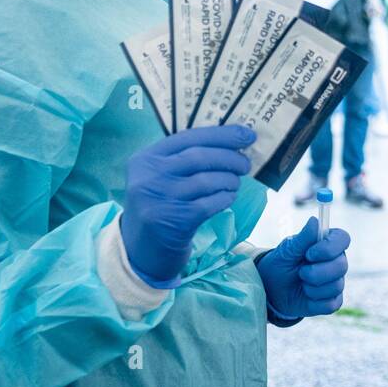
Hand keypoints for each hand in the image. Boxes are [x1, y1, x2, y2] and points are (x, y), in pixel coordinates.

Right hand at [120, 125, 253, 286]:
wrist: (140, 251)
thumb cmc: (159, 207)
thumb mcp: (159, 178)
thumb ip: (183, 159)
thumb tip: (231, 143)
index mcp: (145, 158)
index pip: (189, 136)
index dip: (222, 134)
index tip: (247, 134)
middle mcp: (150, 176)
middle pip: (200, 156)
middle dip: (230, 157)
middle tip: (245, 164)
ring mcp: (162, 198)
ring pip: (207, 180)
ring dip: (229, 180)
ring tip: (235, 183)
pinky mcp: (176, 220)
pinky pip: (210, 203)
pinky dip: (225, 198)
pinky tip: (228, 198)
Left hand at [256, 217, 350, 319]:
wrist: (272, 289)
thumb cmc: (281, 263)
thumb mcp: (288, 250)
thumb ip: (303, 237)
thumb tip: (314, 221)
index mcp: (328, 243)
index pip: (343, 239)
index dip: (330, 247)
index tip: (310, 253)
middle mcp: (336, 261)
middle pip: (342, 265)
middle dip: (317, 271)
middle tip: (300, 272)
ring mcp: (336, 281)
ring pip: (336, 286)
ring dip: (312, 286)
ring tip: (301, 283)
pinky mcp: (332, 301)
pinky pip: (331, 303)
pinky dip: (315, 301)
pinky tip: (306, 296)